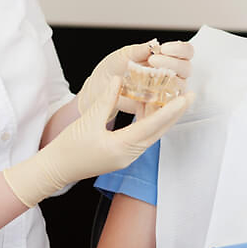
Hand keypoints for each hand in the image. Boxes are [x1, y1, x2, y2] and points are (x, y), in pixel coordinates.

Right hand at [4, 79, 193, 206]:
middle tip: (189, 95)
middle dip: (175, 112)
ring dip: (162, 115)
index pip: (152, 126)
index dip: (170, 110)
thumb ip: (107, 98)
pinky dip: (149, 120)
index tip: (185, 98)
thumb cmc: (69, 147)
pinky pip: (142, 135)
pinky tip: (150, 105)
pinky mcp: (122, 154)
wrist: (56, 169)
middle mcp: (129, 154)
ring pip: (151, 133)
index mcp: (122, 147)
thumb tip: (121, 79)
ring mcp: (127, 156)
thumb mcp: (89, 119)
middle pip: (158, 130)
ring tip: (174, 97)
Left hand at [77, 40, 193, 118]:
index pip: (185, 52)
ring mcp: (165, 92)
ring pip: (180, 87)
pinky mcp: (157, 107)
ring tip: (149, 78)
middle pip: (187, 69)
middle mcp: (169, 74)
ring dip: (169, 81)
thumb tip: (155, 44)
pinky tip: (149, 95)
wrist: (98, 88)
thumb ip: (141, 50)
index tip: (164, 48)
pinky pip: (168, 106)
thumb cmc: (112, 69)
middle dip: (174, 63)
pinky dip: (161, 100)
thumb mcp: (124, 54)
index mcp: (165, 58)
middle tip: (153, 61)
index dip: (180, 49)